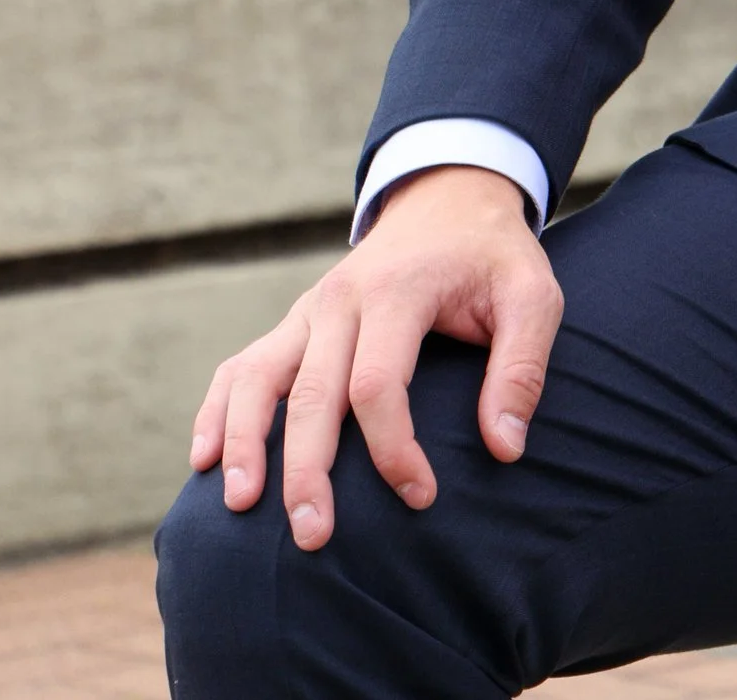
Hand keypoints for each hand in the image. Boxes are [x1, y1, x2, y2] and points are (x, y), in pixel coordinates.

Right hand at [189, 166, 561, 550]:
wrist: (448, 200)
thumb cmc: (491, 257)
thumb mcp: (531, 294)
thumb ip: (522, 367)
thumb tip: (504, 447)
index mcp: (396, 291)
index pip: (377, 383)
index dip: (393, 448)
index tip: (421, 497)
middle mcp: (340, 300)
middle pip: (311, 393)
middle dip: (307, 471)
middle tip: (313, 537)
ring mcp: (309, 311)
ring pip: (259, 377)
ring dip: (244, 441)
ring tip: (239, 504)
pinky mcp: (295, 325)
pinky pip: (242, 365)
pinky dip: (218, 409)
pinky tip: (204, 459)